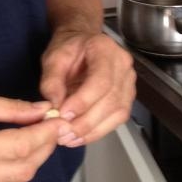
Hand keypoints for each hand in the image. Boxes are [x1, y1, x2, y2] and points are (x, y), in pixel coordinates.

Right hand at [0, 89, 63, 181]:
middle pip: (25, 167)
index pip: (21, 147)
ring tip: (37, 135)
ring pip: (20, 181)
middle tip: (52, 125)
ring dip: (34, 159)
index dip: (45, 133)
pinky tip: (18, 152)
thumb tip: (43, 110)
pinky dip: (19, 170)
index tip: (58, 119)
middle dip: (44, 146)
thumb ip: (11, 109)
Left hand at [39, 31, 134, 147]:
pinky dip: (98, 131)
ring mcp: (129, 82)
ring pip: (117, 112)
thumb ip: (52, 80)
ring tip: (69, 138)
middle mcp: (123, 65)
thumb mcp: (53, 58)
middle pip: (111, 99)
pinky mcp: (127, 97)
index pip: (101, 80)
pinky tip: (80, 136)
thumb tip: (55, 105)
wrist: (81, 43)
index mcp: (105, 49)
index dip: (83, 100)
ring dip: (92, 130)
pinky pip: (117, 119)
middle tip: (63, 132)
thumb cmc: (68, 49)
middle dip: (86, 121)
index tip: (63, 114)